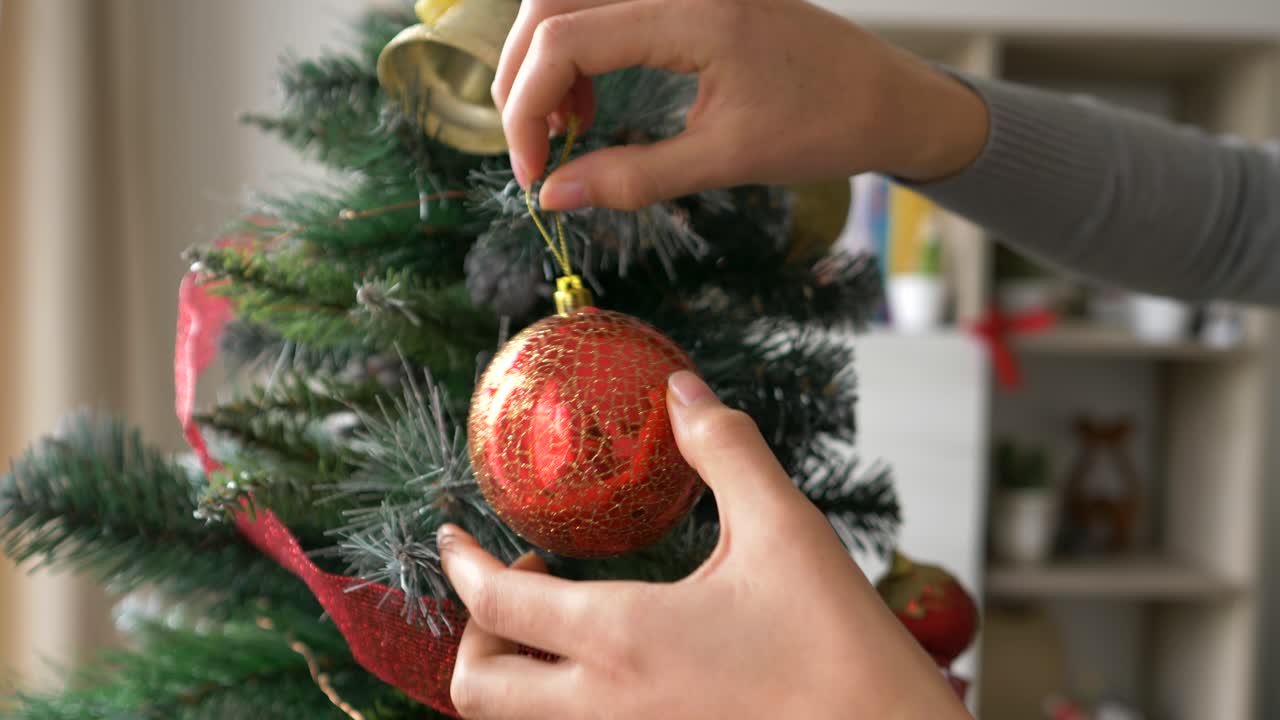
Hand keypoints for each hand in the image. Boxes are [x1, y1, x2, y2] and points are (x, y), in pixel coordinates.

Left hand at [438, 371, 972, 719]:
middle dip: (473, 632)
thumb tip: (681, 389)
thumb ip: (724, 448)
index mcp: (623, 637)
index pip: (499, 602)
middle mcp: (604, 706)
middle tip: (518, 581)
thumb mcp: (785, 528)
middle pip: (477, 689)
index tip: (452, 536)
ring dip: (512, 673)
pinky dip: (557, 703)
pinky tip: (609, 666)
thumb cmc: (840, 646)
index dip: (462, 563)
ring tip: (557, 623)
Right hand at [492, 0, 989, 210]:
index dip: (527, 108)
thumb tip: (554, 196)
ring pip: (575, 1)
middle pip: (552, 4)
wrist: (892, 99)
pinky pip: (609, 9)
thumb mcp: (727, 160)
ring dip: (548, 62)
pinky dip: (582, 53)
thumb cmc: (826, 126)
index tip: (532, 173)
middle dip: (522, 77)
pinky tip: (590, 104)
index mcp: (693, 12)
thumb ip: (633, 177)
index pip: (564, 39)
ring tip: (563, 130)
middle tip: (531, 148)